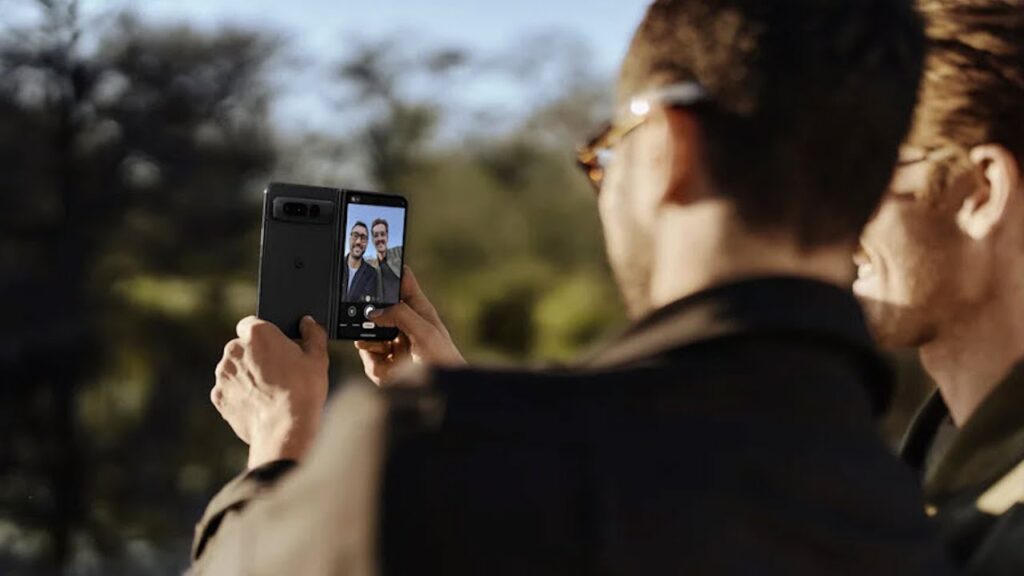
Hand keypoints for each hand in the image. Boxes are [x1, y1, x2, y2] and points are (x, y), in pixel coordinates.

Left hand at [212, 315, 328, 468]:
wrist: (285, 429)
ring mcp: (223, 374)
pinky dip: (239, 395)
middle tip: (277, 372)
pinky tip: (258, 404)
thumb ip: (313, 334)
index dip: (265, 335)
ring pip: (233, 369)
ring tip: (269, 391)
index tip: (276, 347)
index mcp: (257, 334)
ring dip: (246, 375)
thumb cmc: (303, 391)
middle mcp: (234, 350)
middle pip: (242, 346)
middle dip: (255, 356)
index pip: (252, 323)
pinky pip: (228, 390)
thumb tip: (309, 323)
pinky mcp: (219, 396)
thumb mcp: (318, 358)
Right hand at [354, 266, 464, 384]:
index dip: (391, 269)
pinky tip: (383, 363)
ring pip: (367, 331)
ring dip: (367, 336)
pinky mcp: (383, 362)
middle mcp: (402, 324)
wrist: (443, 392)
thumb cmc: (443, 360)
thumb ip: (400, 315)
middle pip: (377, 306)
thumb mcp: (425, 332)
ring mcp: (391, 342)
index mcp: (418, 309)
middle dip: (368, 310)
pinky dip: (370, 358)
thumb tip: (374, 311)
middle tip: (365, 314)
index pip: (402, 282)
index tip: (378, 257)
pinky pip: (366, 354)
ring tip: (378, 343)